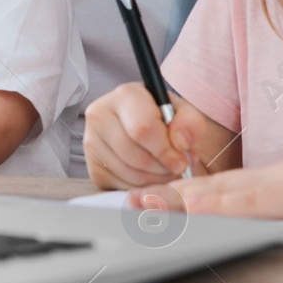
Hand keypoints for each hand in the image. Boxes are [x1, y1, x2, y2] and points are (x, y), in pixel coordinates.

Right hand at [83, 82, 211, 189]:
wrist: (145, 127)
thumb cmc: (165, 119)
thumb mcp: (184, 114)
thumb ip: (190, 123)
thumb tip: (180, 143)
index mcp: (125, 95)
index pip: (142, 129)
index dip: (165, 151)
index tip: (181, 162)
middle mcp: (100, 115)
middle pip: (134, 155)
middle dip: (161, 168)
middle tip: (176, 169)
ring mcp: (91, 142)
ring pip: (127, 173)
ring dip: (154, 179)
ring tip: (166, 171)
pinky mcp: (92, 166)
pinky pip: (120, 185)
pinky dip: (141, 186)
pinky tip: (151, 175)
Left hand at [128, 128, 282, 218]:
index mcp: (282, 187)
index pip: (223, 193)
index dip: (184, 200)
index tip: (150, 205)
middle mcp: (278, 182)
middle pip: (212, 191)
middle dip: (168, 201)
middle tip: (127, 206)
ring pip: (224, 195)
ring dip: (180, 202)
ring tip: (140, 206)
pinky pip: (258, 202)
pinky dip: (225, 205)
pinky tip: (197, 209)